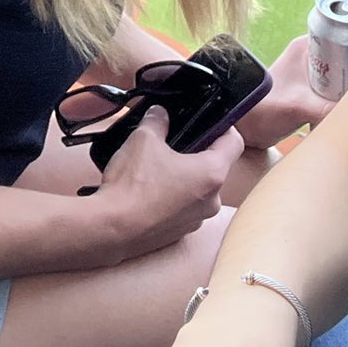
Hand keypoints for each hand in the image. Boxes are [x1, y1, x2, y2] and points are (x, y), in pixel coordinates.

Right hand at [94, 106, 240, 262]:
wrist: (112, 229)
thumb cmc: (133, 185)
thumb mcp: (143, 139)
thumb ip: (157, 121)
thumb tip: (160, 113)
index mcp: (212, 173)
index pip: (234, 142)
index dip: (224, 126)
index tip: (210, 120)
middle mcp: (212, 200)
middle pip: (215, 167)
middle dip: (196, 152)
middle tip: (174, 141)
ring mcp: (197, 220)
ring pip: (198, 189)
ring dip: (183, 176)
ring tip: (156, 166)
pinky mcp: (179, 233)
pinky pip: (183, 207)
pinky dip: (171, 196)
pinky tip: (149, 190)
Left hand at [233, 34, 335, 149]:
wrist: (245, 127)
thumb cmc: (262, 109)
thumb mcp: (298, 106)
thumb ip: (326, 109)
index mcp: (306, 46)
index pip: (343, 39)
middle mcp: (310, 56)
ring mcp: (312, 74)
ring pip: (344, 77)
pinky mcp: (313, 92)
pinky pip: (337, 92)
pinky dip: (345, 100)